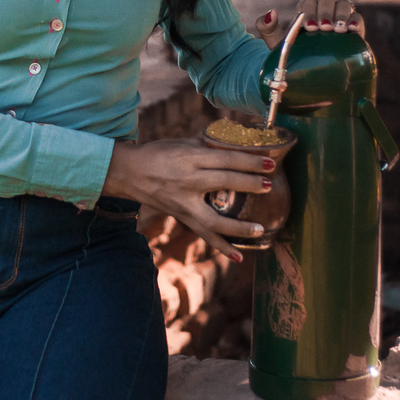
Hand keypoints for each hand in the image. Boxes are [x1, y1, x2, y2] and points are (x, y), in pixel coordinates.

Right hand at [101, 138, 273, 260]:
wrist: (129, 172)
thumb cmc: (158, 153)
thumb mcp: (182, 143)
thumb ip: (208, 146)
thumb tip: (235, 144)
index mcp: (190, 158)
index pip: (226, 159)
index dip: (249, 161)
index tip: (270, 163)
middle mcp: (188, 181)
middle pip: (224, 183)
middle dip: (250, 184)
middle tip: (270, 185)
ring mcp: (184, 203)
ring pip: (215, 219)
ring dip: (239, 226)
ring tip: (261, 228)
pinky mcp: (181, 217)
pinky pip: (204, 235)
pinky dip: (222, 247)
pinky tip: (239, 257)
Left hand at [255, 0, 364, 49]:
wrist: (313, 77)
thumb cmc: (294, 57)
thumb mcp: (277, 45)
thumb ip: (268, 29)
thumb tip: (271, 12)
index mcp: (306, 12)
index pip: (308, 3)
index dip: (308, 11)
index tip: (308, 26)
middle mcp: (324, 12)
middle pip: (327, 0)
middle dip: (324, 11)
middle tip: (322, 28)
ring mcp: (340, 19)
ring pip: (344, 5)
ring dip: (341, 14)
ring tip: (338, 29)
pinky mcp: (355, 29)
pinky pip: (357, 18)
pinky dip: (355, 20)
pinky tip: (352, 30)